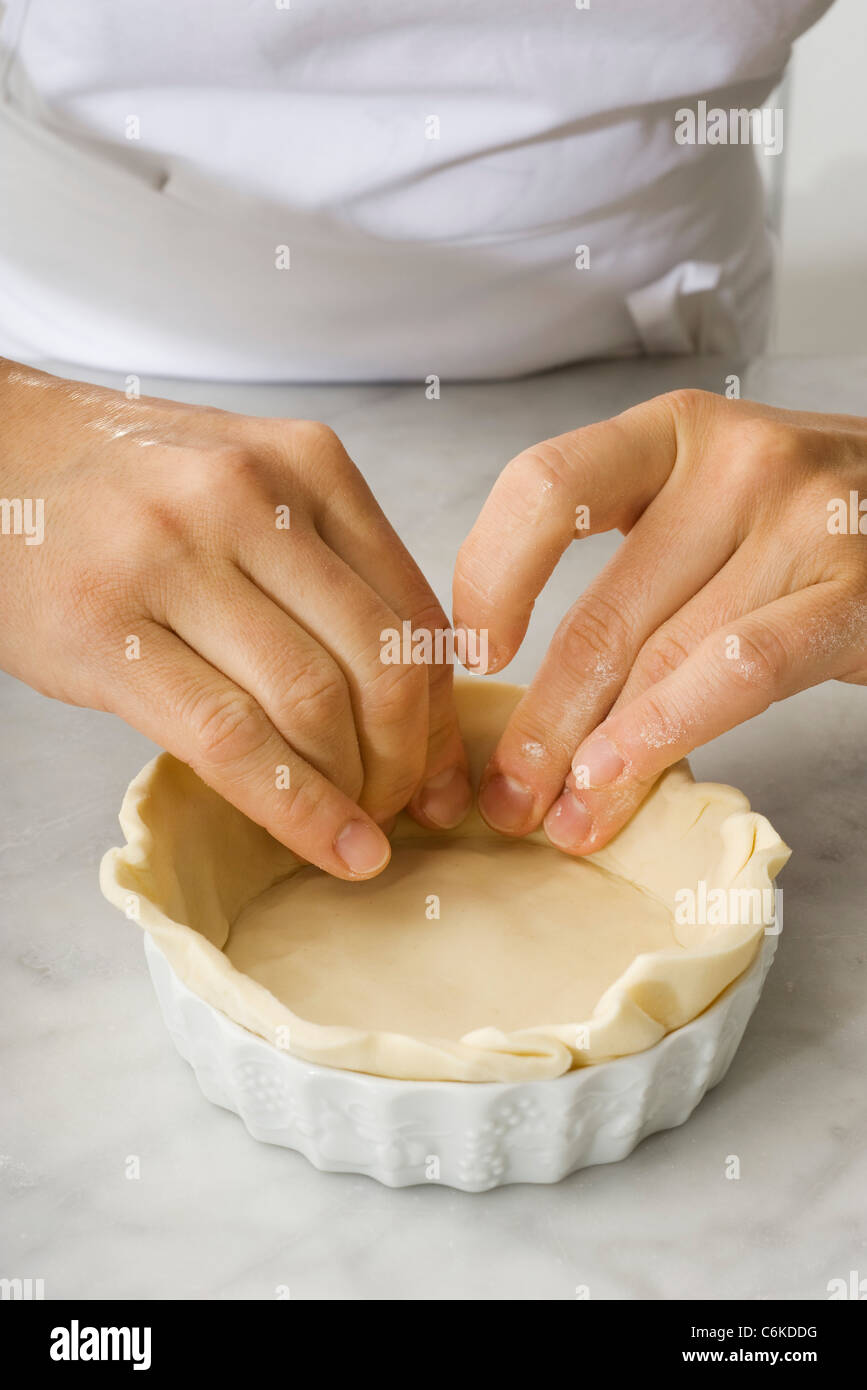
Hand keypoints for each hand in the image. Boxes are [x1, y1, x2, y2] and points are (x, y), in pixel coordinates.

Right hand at [0, 361, 468, 876]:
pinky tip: (328, 846)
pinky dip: (294, 806)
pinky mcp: (110, 628)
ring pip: (313, 702)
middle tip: (402, 810)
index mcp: (307, 464)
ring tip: (356, 828)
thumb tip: (413, 698)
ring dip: (354, 788)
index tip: (449, 778)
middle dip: (409, 761)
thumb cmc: (129, 492)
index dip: (444, 715)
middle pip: (380, 660)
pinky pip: (229, 737)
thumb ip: (327, 570)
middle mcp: (252, 497)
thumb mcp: (249, 491)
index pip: (414, 611)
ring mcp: (177, 557)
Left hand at [454, 389, 866, 852]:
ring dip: (594, 756)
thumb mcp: (709, 503)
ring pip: (661, 658)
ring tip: (561, 818)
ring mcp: (801, 520)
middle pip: (601, 610)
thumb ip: (631, 570)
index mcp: (673, 432)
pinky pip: (738, 672)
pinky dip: (666, 732)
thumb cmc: (804, 522)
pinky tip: (619, 780)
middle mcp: (734, 461)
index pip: (545, 486)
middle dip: (541, 722)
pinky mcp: (853, 590)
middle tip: (507, 797)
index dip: (489, 577)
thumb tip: (539, 709)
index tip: (470, 657)